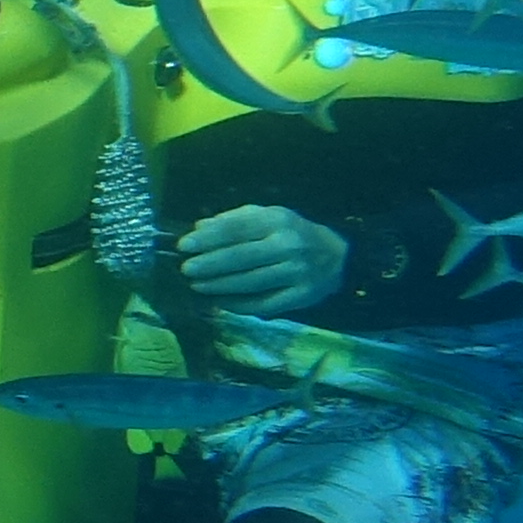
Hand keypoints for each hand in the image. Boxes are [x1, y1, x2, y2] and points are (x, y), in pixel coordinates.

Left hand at [177, 203, 349, 314]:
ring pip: (250, 283)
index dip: (208, 238)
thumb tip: (200, 227)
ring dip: (219, 286)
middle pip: (242, 257)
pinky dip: (239, 305)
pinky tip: (220, 302)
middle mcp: (288, 246)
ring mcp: (296, 272)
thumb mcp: (270, 217)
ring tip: (197, 285)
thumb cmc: (293, 233)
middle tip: (186, 269)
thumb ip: (236, 219)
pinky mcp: (301, 296)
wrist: (337, 257)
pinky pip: (264, 304)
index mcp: (278, 221)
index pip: (237, 229)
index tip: (184, 246)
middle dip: (210, 264)